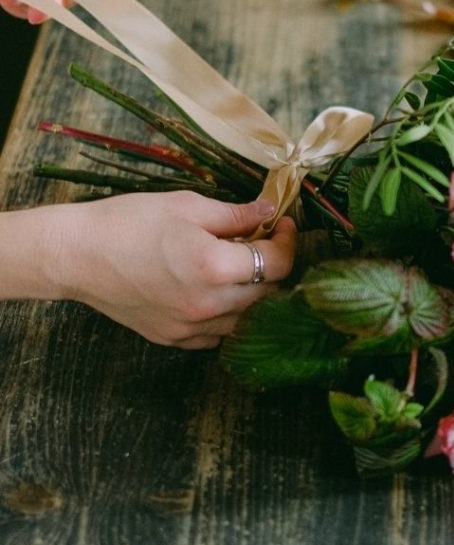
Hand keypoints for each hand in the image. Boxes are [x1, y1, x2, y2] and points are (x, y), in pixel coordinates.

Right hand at [54, 192, 297, 348]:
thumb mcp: (186, 206)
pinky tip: (215, 291)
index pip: (277, 264)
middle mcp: (208, 304)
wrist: (75, 255)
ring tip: (236, 267)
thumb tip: (270, 211)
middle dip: (273, 266)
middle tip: (262, 242)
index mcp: (214, 266)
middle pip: (268, 292)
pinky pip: (219, 333)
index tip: (282, 225)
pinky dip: (228, 314)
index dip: (287, 242)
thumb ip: (235, 214)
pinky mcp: (175, 339)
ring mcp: (191, 326)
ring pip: (247, 317)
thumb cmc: (127, 222)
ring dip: (253, 293)